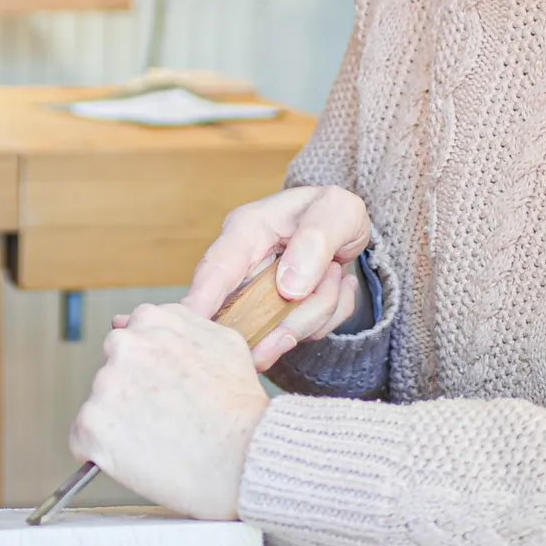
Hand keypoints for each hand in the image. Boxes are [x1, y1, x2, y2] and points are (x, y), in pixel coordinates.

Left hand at [69, 304, 266, 519]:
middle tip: (165, 421)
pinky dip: (104, 453)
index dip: (148, 375)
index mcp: (151, 320)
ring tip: (160, 442)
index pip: (131, 343)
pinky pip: (84, 441)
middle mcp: (123, 345)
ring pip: (101, 408)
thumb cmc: (240, 406)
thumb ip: (182, 325)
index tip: (163, 393)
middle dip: (132, 397)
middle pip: (114, 375)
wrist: (245, 455)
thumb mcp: (223, 341)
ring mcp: (105, 384)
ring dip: (121, 426)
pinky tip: (138, 459)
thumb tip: (141, 321)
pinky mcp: (92, 425)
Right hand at [182, 186, 372, 371]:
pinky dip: (326, 319)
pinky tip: (334, 289)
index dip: (201, 301)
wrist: (349, 229)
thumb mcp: (338, 211)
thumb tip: (288, 287)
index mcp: (246, 230)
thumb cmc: (335, 211)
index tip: (196, 331)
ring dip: (318, 311)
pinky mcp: (273, 314)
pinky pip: (299, 334)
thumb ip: (315, 241)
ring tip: (336, 274)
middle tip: (311, 310)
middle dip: (286, 320)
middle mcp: (244, 264)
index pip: (216, 268)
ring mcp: (257, 293)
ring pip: (278, 329)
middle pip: (248, 312)